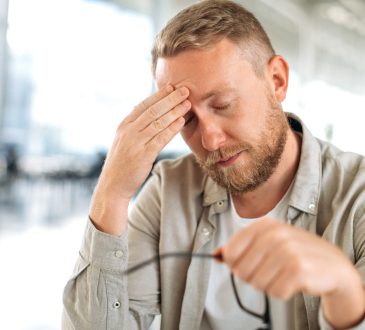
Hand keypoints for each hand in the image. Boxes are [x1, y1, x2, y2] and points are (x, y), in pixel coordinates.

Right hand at [90, 85, 190, 234]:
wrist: (113, 186)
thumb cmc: (121, 164)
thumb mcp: (124, 142)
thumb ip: (135, 128)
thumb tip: (147, 116)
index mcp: (124, 125)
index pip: (144, 105)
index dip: (159, 95)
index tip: (171, 87)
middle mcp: (129, 130)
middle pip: (153, 110)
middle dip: (170, 99)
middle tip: (185, 90)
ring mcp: (135, 142)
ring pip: (158, 121)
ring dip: (174, 111)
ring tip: (187, 103)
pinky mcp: (143, 154)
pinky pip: (160, 138)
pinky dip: (171, 128)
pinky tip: (181, 122)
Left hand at [216, 218, 364, 328]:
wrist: (332, 264)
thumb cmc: (296, 252)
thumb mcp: (268, 242)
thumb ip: (241, 247)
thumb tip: (215, 254)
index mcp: (264, 225)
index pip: (231, 252)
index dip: (235, 264)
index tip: (246, 264)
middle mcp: (275, 235)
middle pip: (241, 270)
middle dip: (252, 276)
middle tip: (270, 271)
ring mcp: (288, 251)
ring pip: (256, 283)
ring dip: (268, 285)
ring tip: (283, 274)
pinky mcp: (299, 270)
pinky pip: (275, 292)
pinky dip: (281, 292)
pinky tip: (293, 282)